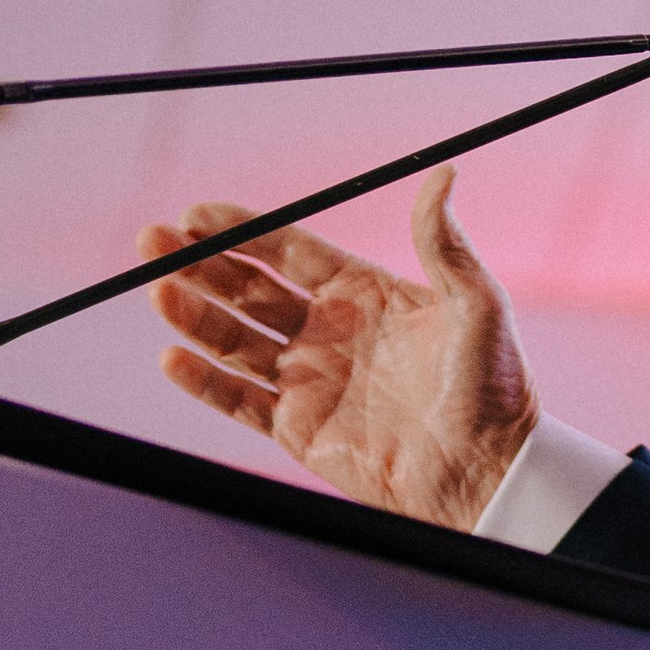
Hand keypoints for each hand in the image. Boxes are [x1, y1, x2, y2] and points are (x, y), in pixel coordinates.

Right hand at [148, 164, 539, 530]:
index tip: (199, 215)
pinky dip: (204, 383)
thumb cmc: (494, 390)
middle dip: (201, 263)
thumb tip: (443, 174)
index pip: (288, 251)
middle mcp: (329, 332)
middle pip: (249, 289)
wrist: (488, 474)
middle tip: (154, 241)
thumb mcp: (477, 306)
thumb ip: (447, 245)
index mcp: (364, 294)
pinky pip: (239, 401)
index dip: (243, 231)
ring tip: (158, 290)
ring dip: (194, 315)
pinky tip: (172, 358)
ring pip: (235, 341)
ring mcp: (310, 381)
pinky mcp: (299, 429)